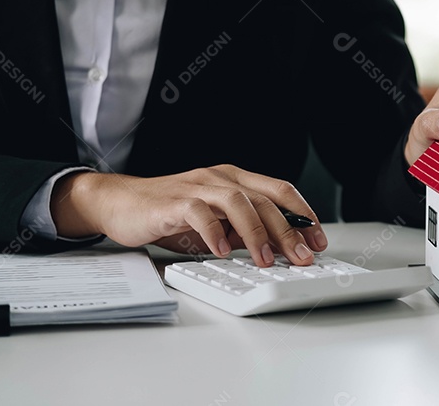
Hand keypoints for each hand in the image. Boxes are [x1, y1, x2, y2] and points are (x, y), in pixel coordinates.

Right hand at [51, 165, 325, 266]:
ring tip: (265, 259)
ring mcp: (197, 187)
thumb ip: (242, 231)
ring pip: (238, 202)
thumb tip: (276, 250)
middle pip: (266, 200)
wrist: (119, 203)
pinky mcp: (174, 202)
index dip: (303, 215)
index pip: (280, 191)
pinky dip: (214, 233)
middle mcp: (220, 178)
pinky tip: (222, 252)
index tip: (318, 240)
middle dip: (289, 230)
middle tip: (302, 257)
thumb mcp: (215, 223)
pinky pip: (199, 214)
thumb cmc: (168, 213)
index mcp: (235, 179)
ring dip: (256, 232)